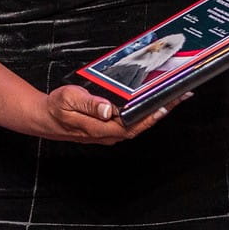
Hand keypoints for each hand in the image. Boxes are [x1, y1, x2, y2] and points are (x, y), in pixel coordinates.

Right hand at [25, 84, 168, 142]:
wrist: (46, 118)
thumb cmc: (58, 108)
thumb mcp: (69, 100)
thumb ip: (90, 105)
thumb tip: (108, 109)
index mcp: (102, 127)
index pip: (134, 123)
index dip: (152, 115)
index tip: (168, 104)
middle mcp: (110, 134)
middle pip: (142, 124)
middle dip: (163, 111)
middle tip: (182, 96)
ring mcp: (110, 133)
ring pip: (139, 124)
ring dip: (156, 112)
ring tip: (172, 97)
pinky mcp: (110, 128)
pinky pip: (132, 122)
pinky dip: (144, 113)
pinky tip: (150, 102)